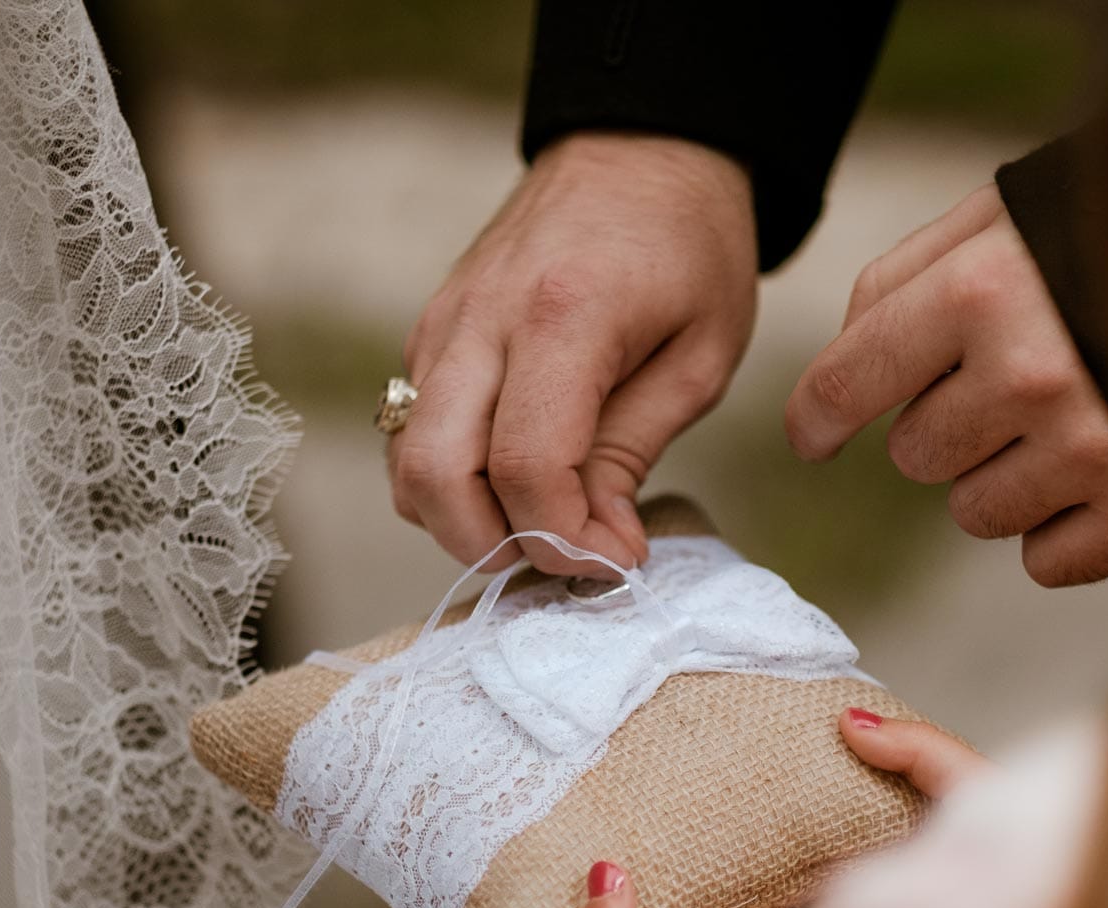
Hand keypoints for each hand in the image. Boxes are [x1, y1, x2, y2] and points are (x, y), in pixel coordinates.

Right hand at [393, 132, 757, 577]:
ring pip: (407, 463)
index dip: (564, 539)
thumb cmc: (689, 248)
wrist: (640, 148)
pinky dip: (452, 478)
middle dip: (493, 546)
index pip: (525, 468)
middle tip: (563, 555)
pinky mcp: (430, 331)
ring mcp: (443, 324)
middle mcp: (481, 320)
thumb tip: (597, 547)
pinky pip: (413, 432)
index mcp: (563, 317)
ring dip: (463, 519)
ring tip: (541, 520)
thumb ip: (632, 455)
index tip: (616, 560)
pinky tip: (517, 477)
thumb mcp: (700, 356)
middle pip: (435, 476)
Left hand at [785, 185, 1107, 586]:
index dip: (819, 416)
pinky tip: (1099, 472)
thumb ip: (898, 289)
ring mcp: (1093, 451)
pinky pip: (1047, 561)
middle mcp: (1031, 375)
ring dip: (1000, 477)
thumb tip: (829, 392)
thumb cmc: (1100, 240)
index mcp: (979, 292)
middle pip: (914, 457)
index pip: (847, 385)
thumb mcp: (993, 223)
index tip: (816, 434)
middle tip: (1010, 381)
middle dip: (944, 425)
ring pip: (974, 514)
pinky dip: (1062, 529)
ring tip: (1062, 420)